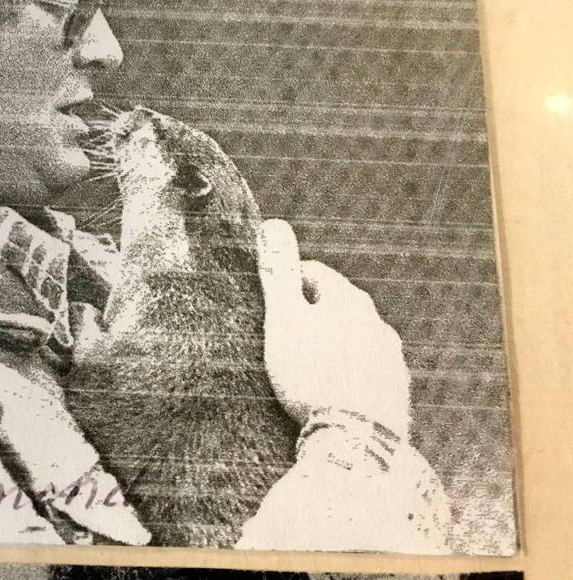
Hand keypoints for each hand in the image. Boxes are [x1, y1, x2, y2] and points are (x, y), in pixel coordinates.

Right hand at [257, 219, 410, 439]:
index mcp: (349, 300)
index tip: (270, 302)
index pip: (315, 274)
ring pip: (356, 339)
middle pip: (338, 307)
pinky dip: (350, 373)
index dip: (288, 283)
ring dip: (334, 344)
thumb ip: (278, 275)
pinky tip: (333, 391)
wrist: (356, 441)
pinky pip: (367, 371)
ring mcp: (390, 358)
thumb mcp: (284, 320)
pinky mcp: (396, 391)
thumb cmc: (312, 375)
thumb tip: (273, 226)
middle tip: (283, 337)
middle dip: (312, 315)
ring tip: (308, 367)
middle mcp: (377, 322)